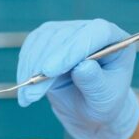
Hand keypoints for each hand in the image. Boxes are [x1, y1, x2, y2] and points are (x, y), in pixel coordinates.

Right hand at [17, 19, 138, 138]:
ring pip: (44, 39)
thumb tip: (82, 66)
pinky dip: (24, 67)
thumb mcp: (104, 98)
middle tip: (33, 95)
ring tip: (28, 98)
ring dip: (31, 67)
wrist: (88, 108)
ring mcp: (68, 32)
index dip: (72, 48)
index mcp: (114, 40)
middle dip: (45, 63)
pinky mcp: (49, 40)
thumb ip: (95, 82)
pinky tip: (24, 91)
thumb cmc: (101, 103)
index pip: (95, 32)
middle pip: (65, 35)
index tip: (50, 71)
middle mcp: (91, 30)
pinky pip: (31, 46)